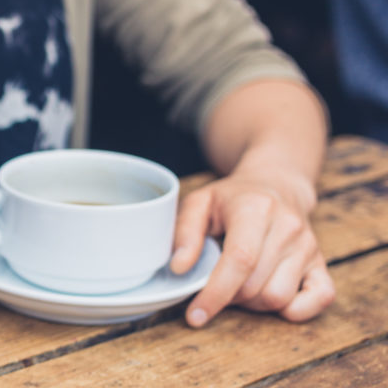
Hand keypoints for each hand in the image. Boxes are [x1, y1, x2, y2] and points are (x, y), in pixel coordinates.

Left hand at [171, 168, 334, 326]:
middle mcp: (288, 228)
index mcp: (256, 209)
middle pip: (256, 286)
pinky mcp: (322, 263)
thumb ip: (184, 232)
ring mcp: (309, 247)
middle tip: (215, 284)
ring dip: (253, 303)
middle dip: (228, 297)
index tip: (195, 315)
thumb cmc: (232, 198)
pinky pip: (320, 299)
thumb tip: (179, 268)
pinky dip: (294, 309)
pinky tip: (270, 296)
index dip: (216, 292)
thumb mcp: (199, 202)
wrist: (276, 185)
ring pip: (279, 298)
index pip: (240, 260)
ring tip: (239, 284)